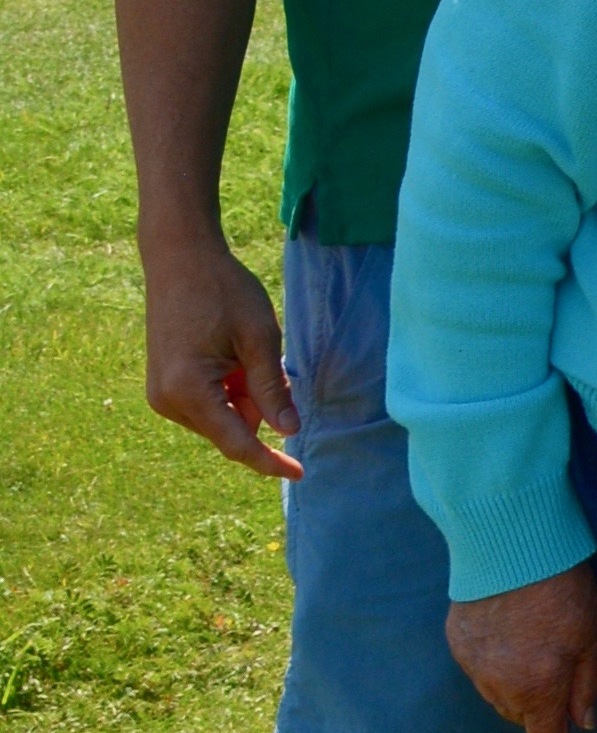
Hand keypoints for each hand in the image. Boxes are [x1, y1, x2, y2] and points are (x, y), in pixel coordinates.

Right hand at [140, 226, 297, 481]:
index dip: (270, 461)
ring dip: (243, 397)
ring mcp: (161, 394)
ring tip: (243, 351)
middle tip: (265, 362)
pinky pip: (206, 403)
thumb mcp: (260, 338)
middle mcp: (167, 401)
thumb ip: (272, 388)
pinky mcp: (163, 384)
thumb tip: (287, 432)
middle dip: (257, 409)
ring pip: (219, 417)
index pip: (237, 443)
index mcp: (189, 391)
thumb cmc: (223, 291)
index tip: (300, 474)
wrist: (179, 258)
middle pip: (229, 430)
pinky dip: (228, 389)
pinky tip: (232, 356)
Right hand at [446, 565, 596, 732]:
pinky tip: (506, 629)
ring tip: (529, 642)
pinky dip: (491, 658)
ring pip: (495, 694)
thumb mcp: (591, 637)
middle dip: (537, 701)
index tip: (568, 704)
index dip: (560, 724)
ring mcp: (472, 666)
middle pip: (518, 716)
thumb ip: (586, 686)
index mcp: (536, 690)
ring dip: (511, 682)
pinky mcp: (456, 644)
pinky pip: (476, 668)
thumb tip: (583, 722)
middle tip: (552, 662)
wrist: (512, 547)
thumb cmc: (562, 591)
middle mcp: (498, 687)